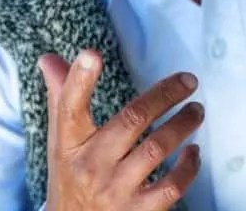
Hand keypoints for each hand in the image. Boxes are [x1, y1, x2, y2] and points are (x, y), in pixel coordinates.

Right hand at [39, 49, 203, 210]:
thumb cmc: (71, 174)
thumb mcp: (61, 139)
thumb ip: (61, 95)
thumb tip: (48, 57)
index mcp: (69, 142)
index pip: (69, 107)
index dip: (80, 80)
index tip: (92, 54)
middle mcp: (91, 165)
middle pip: (132, 120)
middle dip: (164, 95)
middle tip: (189, 80)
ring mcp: (115, 191)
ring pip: (156, 149)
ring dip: (182, 124)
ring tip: (197, 109)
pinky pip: (171, 188)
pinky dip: (188, 168)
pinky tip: (194, 151)